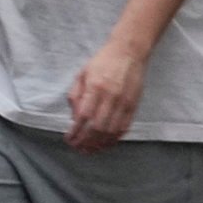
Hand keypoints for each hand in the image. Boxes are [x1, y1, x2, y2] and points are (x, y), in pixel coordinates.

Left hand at [63, 38, 146, 152]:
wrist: (128, 52)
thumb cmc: (102, 62)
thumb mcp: (82, 74)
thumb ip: (76, 95)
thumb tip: (74, 118)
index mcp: (95, 87)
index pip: (84, 116)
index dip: (76, 131)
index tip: (69, 139)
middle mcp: (110, 97)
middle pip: (98, 127)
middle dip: (86, 141)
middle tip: (78, 148)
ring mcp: (124, 103)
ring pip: (111, 131)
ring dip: (99, 144)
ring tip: (89, 150)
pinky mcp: (134, 106)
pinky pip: (124, 128)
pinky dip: (114, 139)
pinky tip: (105, 144)